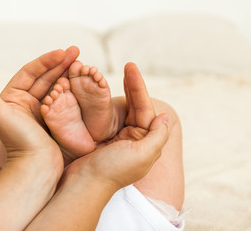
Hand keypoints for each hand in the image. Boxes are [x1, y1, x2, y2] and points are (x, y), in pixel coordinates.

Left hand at [0, 46, 78, 166]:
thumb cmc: (17, 142)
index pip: (30, 72)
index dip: (46, 61)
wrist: (35, 167)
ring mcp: (42, 110)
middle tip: (76, 50)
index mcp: (13, 98)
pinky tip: (81, 80)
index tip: (61, 52)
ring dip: (67, 73)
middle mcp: (26, 102)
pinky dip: (71, 88)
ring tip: (81, 62)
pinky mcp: (54, 118)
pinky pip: (63, 98)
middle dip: (60, 63)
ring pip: (55, 86)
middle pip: (45, 76)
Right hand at [66, 62, 168, 188]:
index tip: (131, 67)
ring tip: (119, 75)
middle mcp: (134, 138)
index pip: (145, 108)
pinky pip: (107, 116)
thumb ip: (158, 136)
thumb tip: (165, 117)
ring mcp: (118, 138)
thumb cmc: (113, 170)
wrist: (85, 184)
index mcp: (146, 141)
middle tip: (128, 65)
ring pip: (122, 109)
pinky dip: (107, 103)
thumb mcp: (143, 154)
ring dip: (122, 92)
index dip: (138, 86)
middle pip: (135, 105)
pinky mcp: (102, 139)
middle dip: (132, 85)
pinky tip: (103, 92)